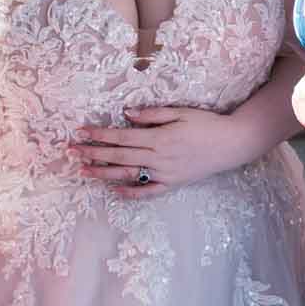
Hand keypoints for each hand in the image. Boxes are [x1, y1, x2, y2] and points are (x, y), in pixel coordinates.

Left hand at [70, 107, 242, 197]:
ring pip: (128, 175)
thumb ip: (152, 115)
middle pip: (119, 156)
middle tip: (72, 151)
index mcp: (159, 138)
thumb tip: (126, 114)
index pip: (122, 136)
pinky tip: (114, 191)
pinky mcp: (173, 184)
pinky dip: (130, 193)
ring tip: (84, 172)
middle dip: (93, 153)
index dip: (99, 134)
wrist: (232, 144)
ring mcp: (164, 173)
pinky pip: (148, 192)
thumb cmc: (207, 124)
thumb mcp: (181, 112)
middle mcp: (158, 158)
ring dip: (104, 174)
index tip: (81, 132)